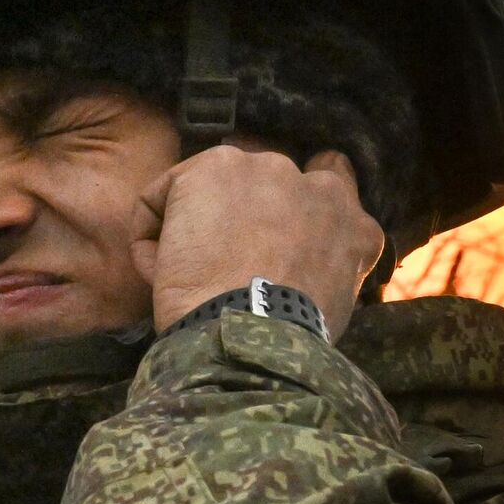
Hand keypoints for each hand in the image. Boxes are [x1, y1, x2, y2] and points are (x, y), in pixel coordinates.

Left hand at [131, 147, 383, 342]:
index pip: (332, 179)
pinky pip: (164, 196)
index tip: (268, 235)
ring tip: (188, 278)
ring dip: (196, 226)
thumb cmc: (284, 336)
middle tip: (221, 268)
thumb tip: (294, 268)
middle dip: (239, 217)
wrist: (250, 332)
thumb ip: (327, 268)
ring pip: (213, 191)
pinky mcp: (213, 168)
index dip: (292, 205)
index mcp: (351, 221)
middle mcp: (314, 183)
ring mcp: (265, 169)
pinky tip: (163, 272)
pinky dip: (152, 234)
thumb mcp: (334, 304)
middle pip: (263, 185)